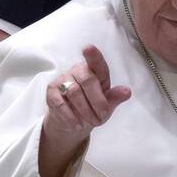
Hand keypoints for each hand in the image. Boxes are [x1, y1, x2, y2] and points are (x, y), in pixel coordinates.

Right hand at [39, 45, 131, 176]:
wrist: (69, 127)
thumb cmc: (90, 112)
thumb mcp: (105, 109)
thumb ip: (113, 99)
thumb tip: (126, 92)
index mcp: (94, 74)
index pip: (96, 62)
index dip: (93, 56)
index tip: (88, 49)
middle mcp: (77, 72)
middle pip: (88, 79)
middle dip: (96, 101)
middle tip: (98, 118)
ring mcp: (62, 81)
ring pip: (74, 92)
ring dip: (83, 111)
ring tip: (86, 122)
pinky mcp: (50, 93)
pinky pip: (60, 103)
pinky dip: (69, 116)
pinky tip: (73, 123)